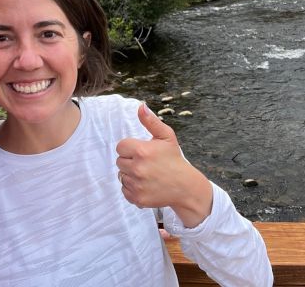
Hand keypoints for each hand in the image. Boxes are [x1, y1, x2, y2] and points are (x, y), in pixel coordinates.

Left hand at [115, 103, 212, 227]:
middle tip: (146, 163)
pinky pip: (124, 190)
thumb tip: (141, 106)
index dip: (130, 148)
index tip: (142, 151)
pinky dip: (132, 188)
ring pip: (121, 176)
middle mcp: (137, 168)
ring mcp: (137, 185)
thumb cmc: (174, 159)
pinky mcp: (137, 198)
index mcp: (142, 150)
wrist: (184, 186)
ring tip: (146, 174)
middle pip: (119, 161)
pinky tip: (145, 184)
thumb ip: (151, 121)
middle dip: (130, 161)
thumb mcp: (166, 136)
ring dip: (131, 174)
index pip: (120, 147)